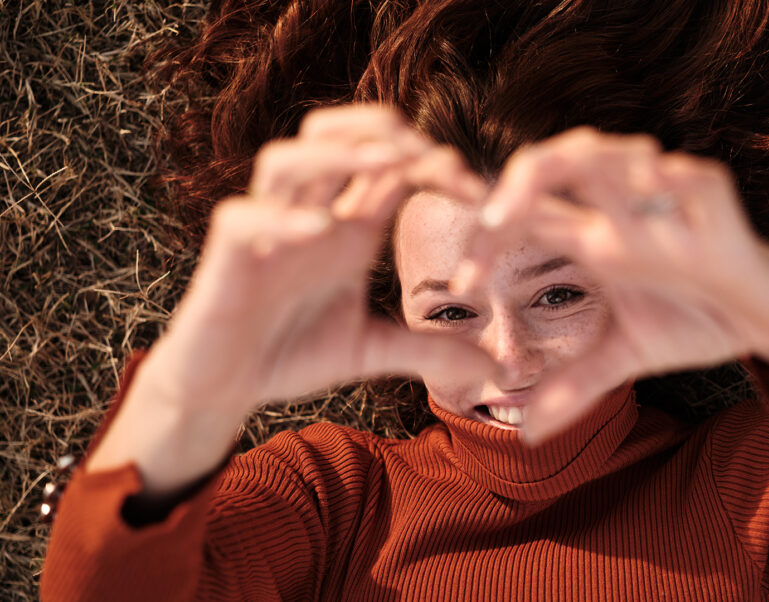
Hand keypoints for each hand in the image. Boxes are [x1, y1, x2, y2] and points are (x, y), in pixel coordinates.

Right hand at [160, 104, 497, 412]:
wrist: (224, 387)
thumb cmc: (290, 354)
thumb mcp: (372, 349)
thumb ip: (430, 351)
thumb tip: (496, 372)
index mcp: (346, 227)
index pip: (389, 168)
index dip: (434, 165)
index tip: (479, 192)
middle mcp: (308, 216)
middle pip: (334, 135)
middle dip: (382, 132)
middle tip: (432, 155)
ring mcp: (265, 231)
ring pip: (286, 159)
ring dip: (335, 153)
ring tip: (385, 162)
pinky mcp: (226, 259)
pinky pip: (243, 219)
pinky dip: (279, 217)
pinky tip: (318, 228)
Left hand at [450, 127, 768, 444]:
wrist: (766, 319)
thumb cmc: (694, 321)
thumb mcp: (624, 357)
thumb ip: (574, 387)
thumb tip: (526, 435)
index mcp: (593, 236)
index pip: (526, 215)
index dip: (485, 238)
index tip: (463, 287)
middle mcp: (621, 210)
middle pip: (558, 164)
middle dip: (518, 184)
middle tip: (490, 223)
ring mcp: (666, 202)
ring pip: (618, 154)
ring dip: (584, 164)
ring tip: (551, 192)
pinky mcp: (717, 203)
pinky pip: (691, 178)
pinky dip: (670, 180)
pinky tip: (649, 184)